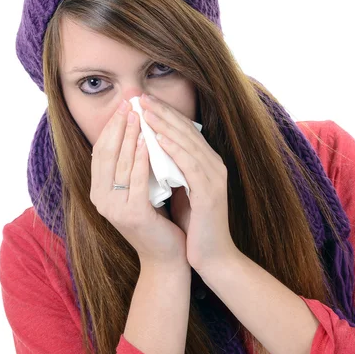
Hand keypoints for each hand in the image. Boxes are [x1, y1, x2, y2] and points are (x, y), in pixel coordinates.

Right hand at [90, 100, 186, 265]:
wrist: (168, 256)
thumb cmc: (157, 221)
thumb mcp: (139, 190)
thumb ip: (131, 168)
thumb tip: (134, 132)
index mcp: (100, 192)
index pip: (102, 152)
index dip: (111, 127)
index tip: (124, 105)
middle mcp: (101, 200)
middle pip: (107, 154)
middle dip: (119, 125)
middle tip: (130, 102)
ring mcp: (114, 209)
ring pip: (121, 164)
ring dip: (130, 136)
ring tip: (139, 114)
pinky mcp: (132, 215)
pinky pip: (136, 180)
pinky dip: (142, 158)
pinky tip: (148, 141)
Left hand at [139, 93, 236, 271]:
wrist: (212, 256)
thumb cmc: (193, 225)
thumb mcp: (181, 191)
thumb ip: (171, 170)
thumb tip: (149, 151)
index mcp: (206, 163)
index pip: (183, 130)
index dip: (163, 113)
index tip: (141, 101)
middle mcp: (214, 165)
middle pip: (186, 130)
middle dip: (161, 112)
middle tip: (140, 96)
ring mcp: (214, 177)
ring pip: (187, 143)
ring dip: (165, 124)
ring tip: (145, 110)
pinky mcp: (210, 192)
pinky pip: (190, 165)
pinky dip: (175, 149)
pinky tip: (159, 138)